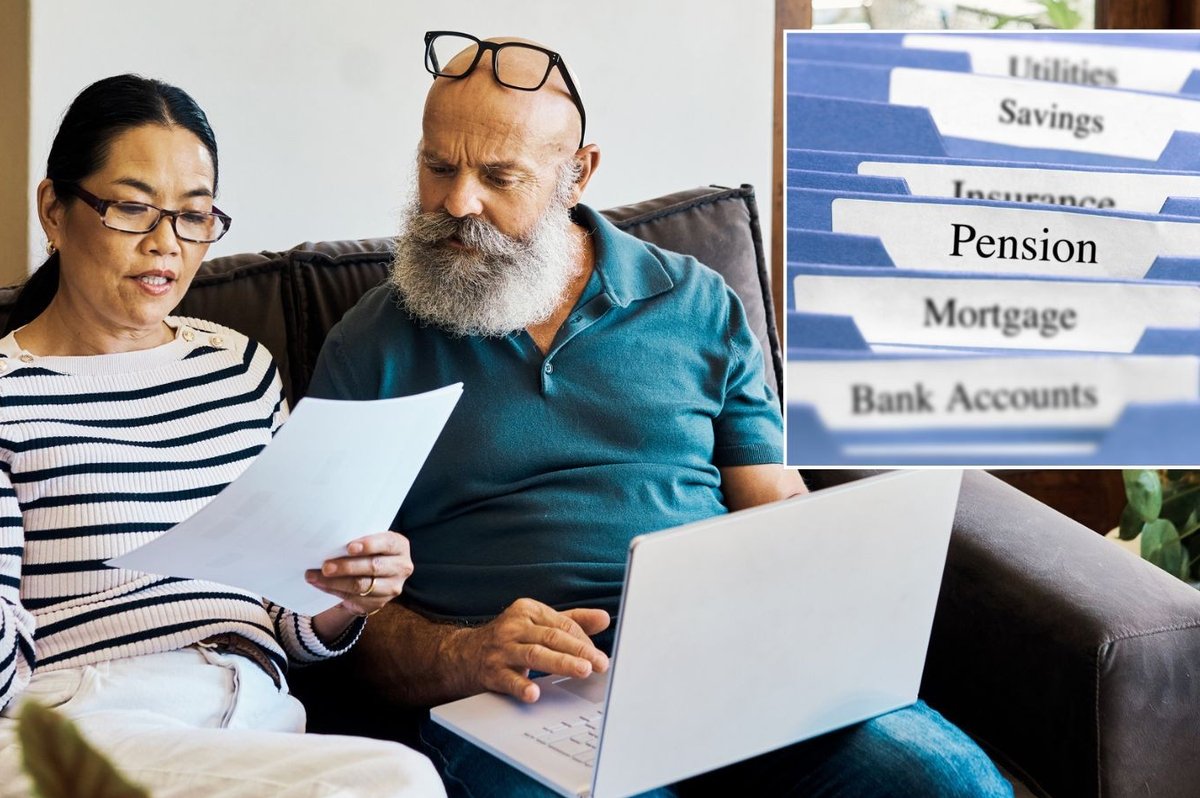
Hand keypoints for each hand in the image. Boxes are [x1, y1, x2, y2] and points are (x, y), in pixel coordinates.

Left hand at [306, 531, 413, 617]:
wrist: (374, 576)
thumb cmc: (369, 551)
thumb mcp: (370, 542)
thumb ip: (358, 541)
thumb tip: (330, 542)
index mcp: (399, 546)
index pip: (387, 544)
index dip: (369, 545)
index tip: (349, 547)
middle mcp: (401, 567)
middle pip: (373, 567)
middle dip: (346, 566)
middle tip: (325, 566)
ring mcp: (392, 587)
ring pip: (361, 585)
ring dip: (335, 582)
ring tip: (314, 576)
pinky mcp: (380, 603)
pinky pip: (354, 598)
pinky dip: (334, 590)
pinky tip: (321, 585)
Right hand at [448, 598, 610, 703]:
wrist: (463, 656)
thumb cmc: (509, 639)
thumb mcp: (538, 624)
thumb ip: (571, 621)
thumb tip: (604, 619)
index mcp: (528, 610)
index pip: (562, 625)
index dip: (583, 641)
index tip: (599, 657)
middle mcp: (514, 627)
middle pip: (552, 637)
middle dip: (579, 650)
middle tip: (600, 663)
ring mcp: (501, 649)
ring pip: (535, 654)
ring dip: (560, 663)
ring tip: (582, 671)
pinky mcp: (491, 672)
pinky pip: (508, 679)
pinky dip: (521, 685)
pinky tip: (534, 694)